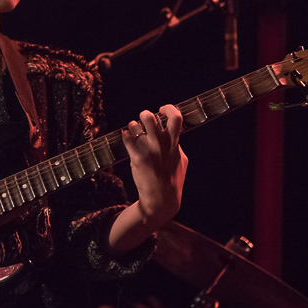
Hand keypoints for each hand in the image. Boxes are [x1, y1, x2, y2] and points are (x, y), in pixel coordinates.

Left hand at [121, 104, 187, 228]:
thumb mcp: (181, 161)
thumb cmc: (172, 180)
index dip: (168, 108)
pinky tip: (126, 137)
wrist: (161, 200)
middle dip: (145, 114)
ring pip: (135, 127)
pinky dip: (125, 136)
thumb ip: (176, 146)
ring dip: (133, 126)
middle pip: (149, 118)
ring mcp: (148, 151)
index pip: (176, 118)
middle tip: (144, 117)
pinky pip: (126, 139)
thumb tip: (170, 134)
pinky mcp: (137, 159)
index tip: (161, 109)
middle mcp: (161, 145)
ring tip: (133, 129)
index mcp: (174, 144)